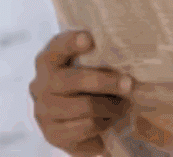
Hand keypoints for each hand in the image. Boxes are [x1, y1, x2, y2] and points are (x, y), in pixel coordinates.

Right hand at [30, 31, 134, 156]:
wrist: (76, 123)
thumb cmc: (88, 85)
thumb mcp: (91, 67)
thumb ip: (100, 57)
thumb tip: (131, 52)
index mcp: (49, 60)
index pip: (57, 46)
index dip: (72, 42)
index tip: (89, 39)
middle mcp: (41, 84)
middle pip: (75, 80)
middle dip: (107, 82)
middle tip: (129, 84)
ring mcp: (44, 110)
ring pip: (86, 106)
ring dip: (111, 106)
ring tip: (122, 104)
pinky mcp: (53, 134)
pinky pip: (87, 126)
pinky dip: (104, 122)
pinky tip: (108, 118)